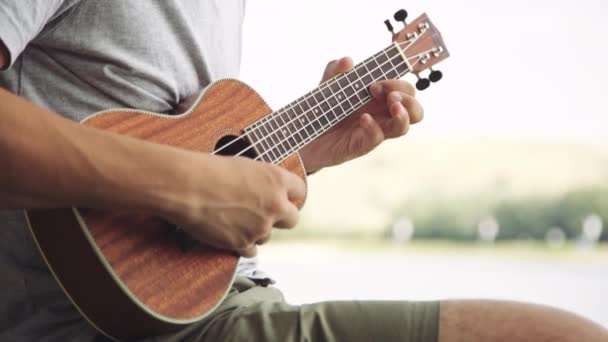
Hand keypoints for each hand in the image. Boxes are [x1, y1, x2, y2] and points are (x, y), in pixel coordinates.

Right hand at [165, 154, 305, 256]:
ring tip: (233, 218)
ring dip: (255, 230)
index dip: (290, 194)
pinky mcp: (243, 243)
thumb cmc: (209, 170)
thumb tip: (267, 190)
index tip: (284, 197)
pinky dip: (241, 244)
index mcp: (276, 179)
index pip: (300, 190)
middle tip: (264, 214)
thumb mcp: (244, 166)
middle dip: (280, 218)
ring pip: (267, 235)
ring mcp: (261, 226)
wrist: (187, 186)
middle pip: (292, 219)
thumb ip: (262, 181)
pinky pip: (251, 250)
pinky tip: (229, 233)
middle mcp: (275, 204)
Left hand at [299, 57, 423, 172]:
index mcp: (380, 98)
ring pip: (403, 127)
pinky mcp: (361, 144)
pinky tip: (363, 118)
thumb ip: (335, 70)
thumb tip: (347, 61)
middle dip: (408, 99)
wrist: (303, 132)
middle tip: (389, 96)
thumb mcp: (327, 84)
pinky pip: (377, 138)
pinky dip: (373, 127)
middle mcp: (381, 115)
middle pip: (415, 110)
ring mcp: (374, 130)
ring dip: (403, 115)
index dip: (397, 85)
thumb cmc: (323, 108)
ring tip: (392, 105)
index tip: (375, 84)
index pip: (405, 90)